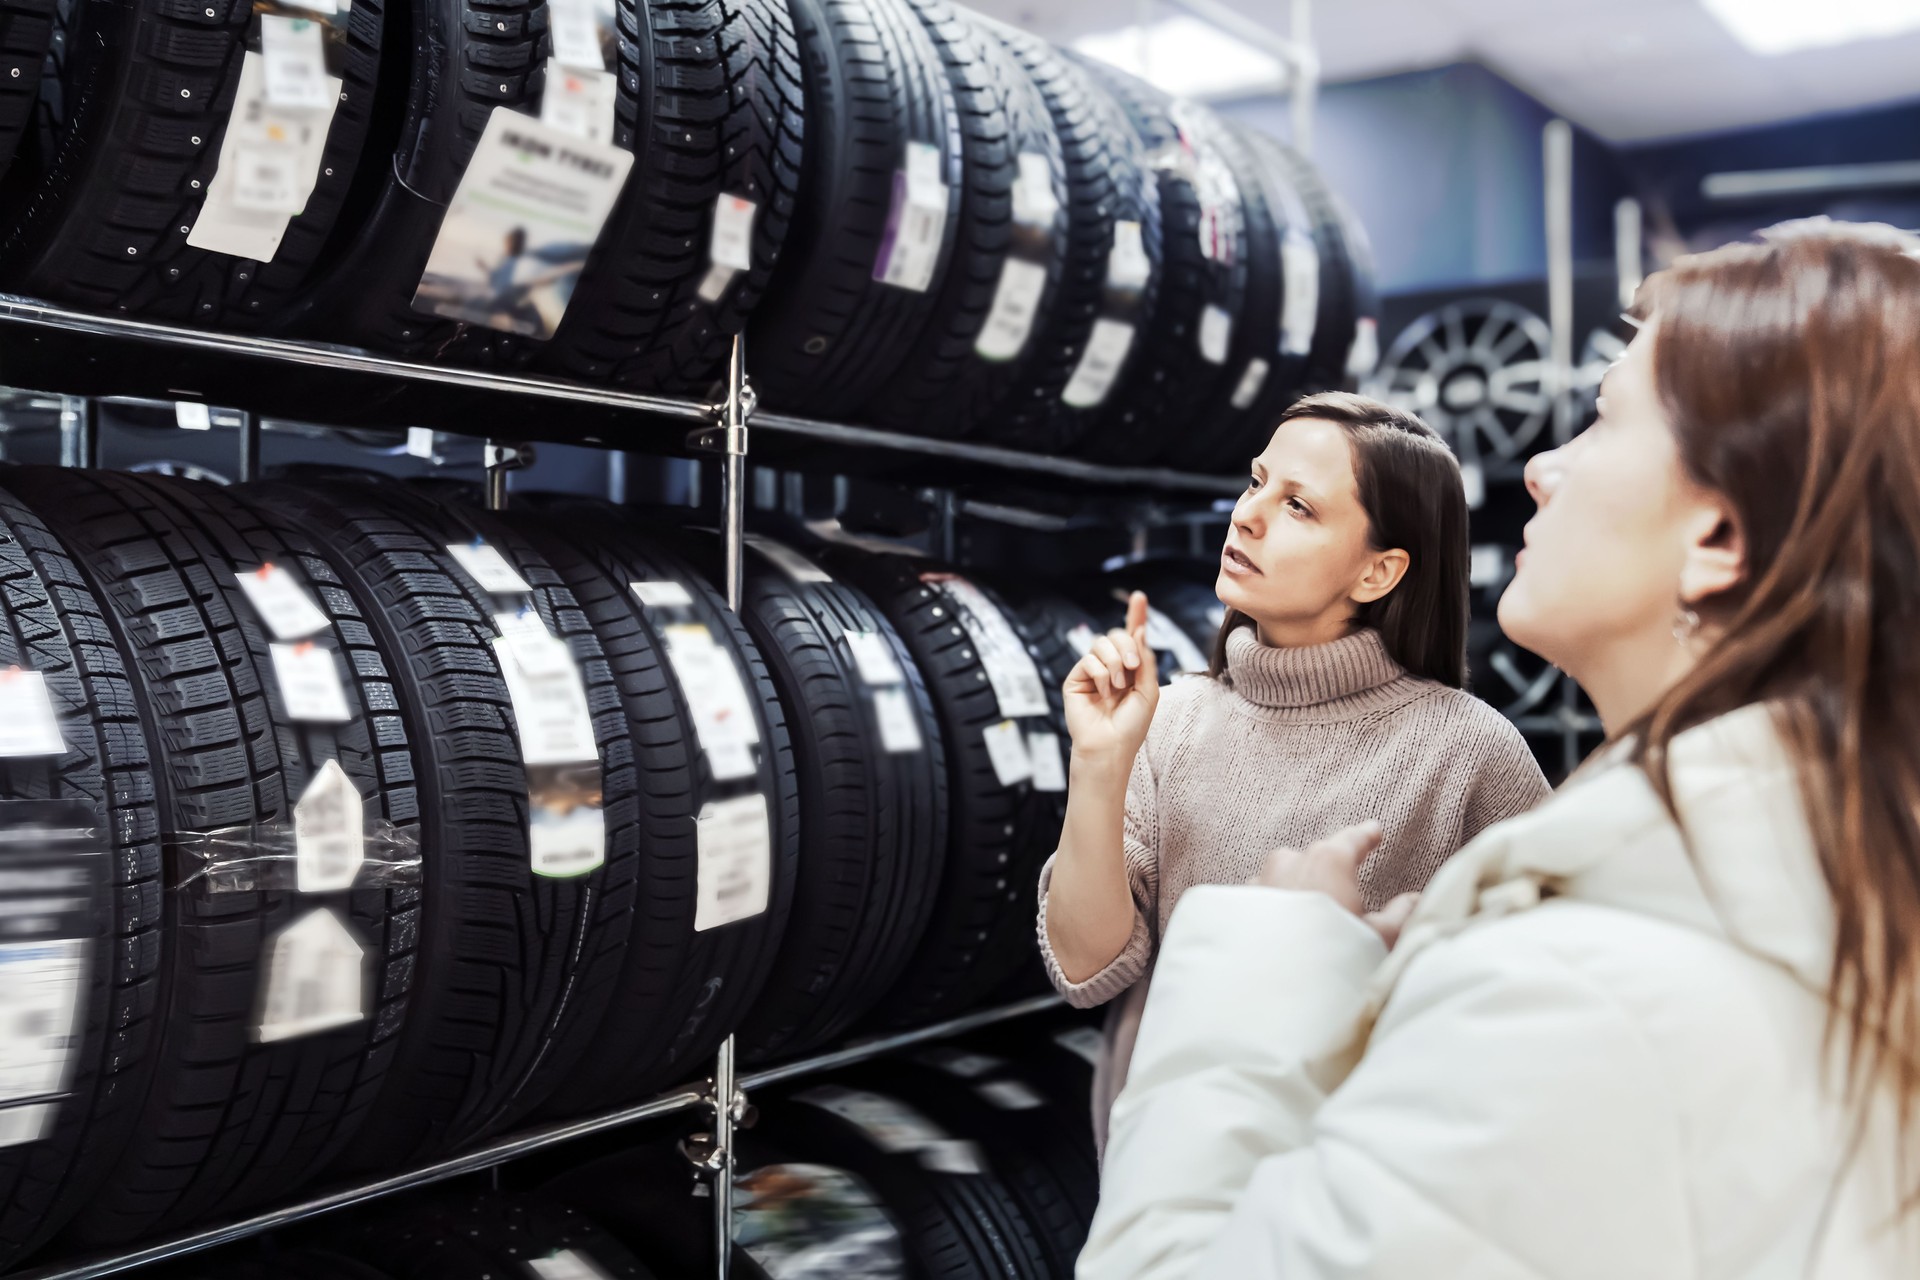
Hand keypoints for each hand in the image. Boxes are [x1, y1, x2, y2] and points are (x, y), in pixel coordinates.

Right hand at [1063, 591, 1159, 763]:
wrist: (1110, 747)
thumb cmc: (1131, 725)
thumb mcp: (1148, 690)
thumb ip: (1145, 660)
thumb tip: (1139, 630)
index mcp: (1131, 669)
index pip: (1133, 637)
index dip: (1136, 616)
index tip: (1139, 596)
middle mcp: (1111, 667)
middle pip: (1117, 635)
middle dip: (1128, 645)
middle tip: (1133, 667)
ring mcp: (1092, 672)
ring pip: (1101, 643)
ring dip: (1115, 662)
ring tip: (1117, 686)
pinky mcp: (1076, 679)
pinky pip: (1088, 659)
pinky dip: (1100, 674)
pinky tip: (1103, 693)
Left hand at [1252, 822, 1418, 946]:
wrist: (1273, 987)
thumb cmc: (1334, 958)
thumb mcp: (1379, 938)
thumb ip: (1399, 914)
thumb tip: (1414, 900)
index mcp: (1328, 862)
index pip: (1351, 839)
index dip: (1366, 836)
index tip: (1374, 831)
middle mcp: (1289, 863)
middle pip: (1314, 855)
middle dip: (1328, 864)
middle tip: (1343, 876)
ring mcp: (1259, 882)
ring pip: (1282, 873)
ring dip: (1296, 884)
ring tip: (1309, 906)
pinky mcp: (1239, 906)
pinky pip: (1261, 896)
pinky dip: (1273, 905)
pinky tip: (1279, 924)